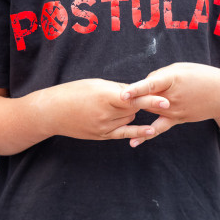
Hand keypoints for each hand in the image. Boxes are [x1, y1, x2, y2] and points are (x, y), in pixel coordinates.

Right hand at [35, 78, 166, 141]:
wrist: (52, 112)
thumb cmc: (72, 93)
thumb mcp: (94, 84)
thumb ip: (116, 89)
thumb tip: (134, 91)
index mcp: (104, 95)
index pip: (133, 97)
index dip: (150, 98)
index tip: (166, 98)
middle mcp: (106, 113)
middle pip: (133, 109)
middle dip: (135, 102)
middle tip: (129, 96)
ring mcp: (103, 126)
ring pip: (129, 119)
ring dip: (128, 112)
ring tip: (113, 106)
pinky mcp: (101, 136)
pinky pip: (123, 133)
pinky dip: (137, 130)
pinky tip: (150, 130)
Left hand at [120, 63, 219, 146]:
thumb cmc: (202, 75)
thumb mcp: (181, 68)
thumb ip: (160, 76)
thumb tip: (144, 84)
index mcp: (173, 79)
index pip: (151, 85)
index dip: (136, 89)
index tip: (123, 93)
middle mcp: (173, 97)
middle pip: (146, 98)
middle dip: (132, 97)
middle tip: (115, 100)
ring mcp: (175, 110)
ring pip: (149, 110)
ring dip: (136, 110)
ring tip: (116, 118)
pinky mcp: (177, 119)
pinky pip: (159, 128)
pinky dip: (146, 136)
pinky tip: (133, 143)